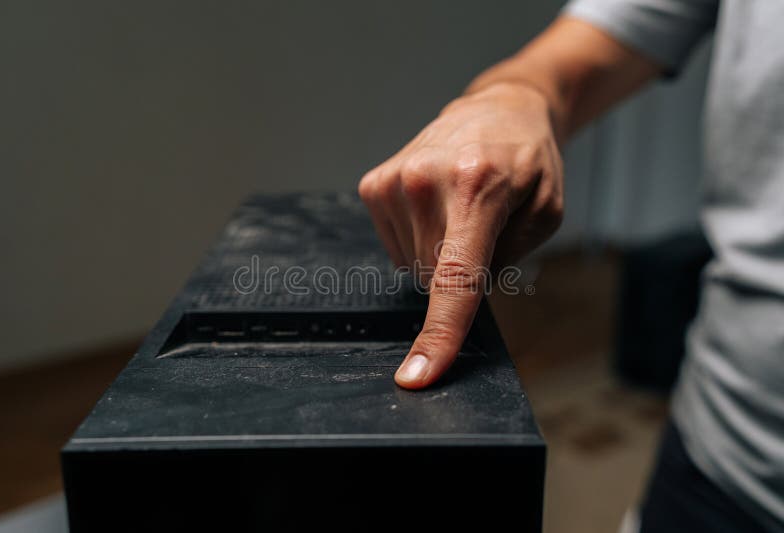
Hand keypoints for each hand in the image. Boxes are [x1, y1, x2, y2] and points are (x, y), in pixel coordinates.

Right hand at [358, 82, 563, 388]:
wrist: (498, 110)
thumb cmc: (528, 163)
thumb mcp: (545, 213)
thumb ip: (505, 260)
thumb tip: (454, 297)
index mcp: (478, 189)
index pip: (455, 278)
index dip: (438, 334)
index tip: (415, 376)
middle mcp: (425, 182)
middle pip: (433, 279)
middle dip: (460, 272)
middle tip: (482, 227)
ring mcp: (393, 182)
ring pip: (412, 266)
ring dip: (439, 254)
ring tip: (460, 209)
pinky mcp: (374, 185)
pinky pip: (395, 248)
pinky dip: (418, 240)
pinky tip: (435, 207)